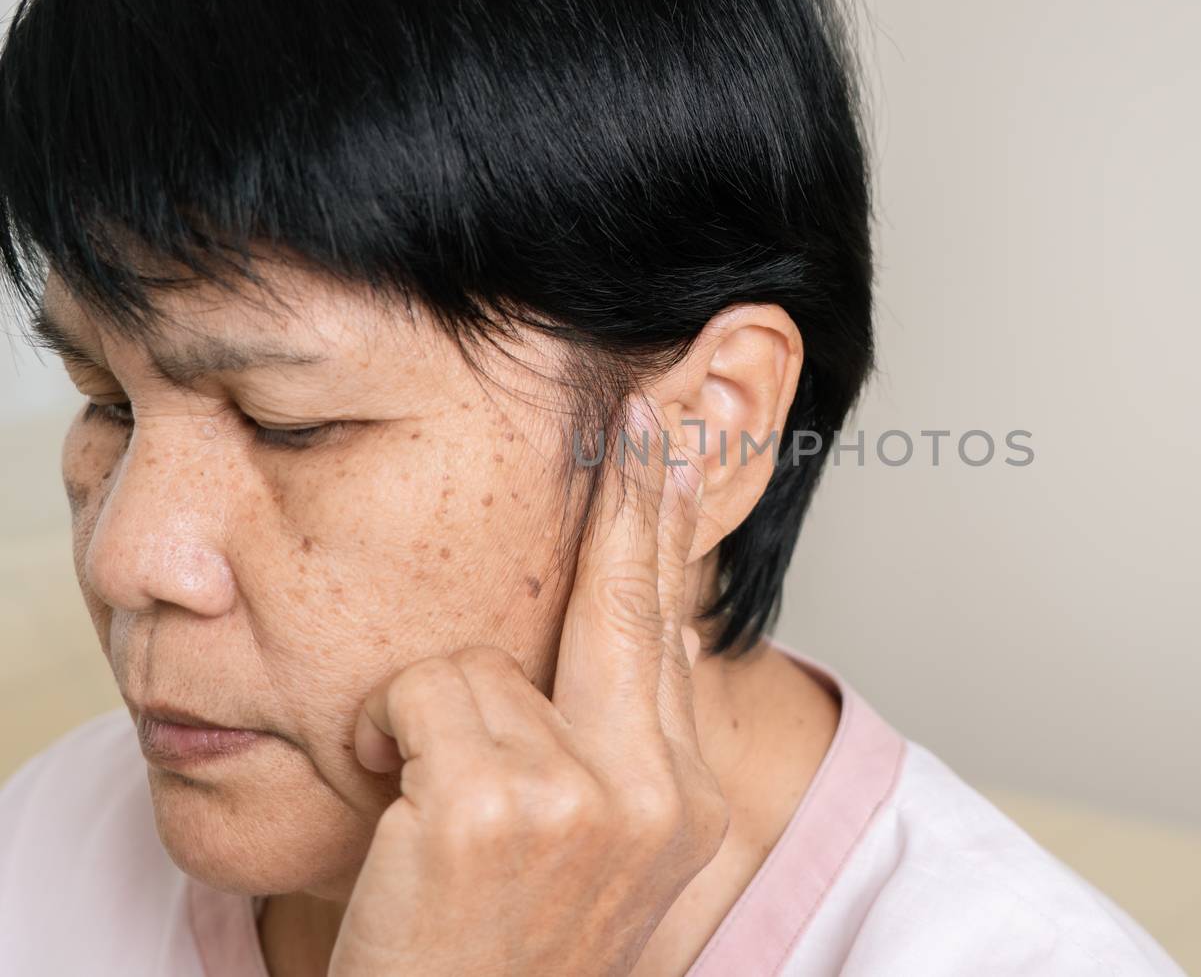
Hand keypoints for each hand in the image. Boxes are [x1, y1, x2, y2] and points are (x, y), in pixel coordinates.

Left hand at [328, 397, 727, 975]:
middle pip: (631, 601)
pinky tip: (399, 825)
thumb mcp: (586, 856)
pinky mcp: (497, 804)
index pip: (674, 637)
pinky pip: (424, 692)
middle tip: (649, 407)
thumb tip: (662, 618)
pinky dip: (387, 741)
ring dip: (429, 722)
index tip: (680, 445)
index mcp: (686, 810)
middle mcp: (659, 799)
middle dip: (637, 492)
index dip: (671, 533)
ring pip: (482, 659)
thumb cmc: (490, 959)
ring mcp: (588, 801)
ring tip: (423, 820)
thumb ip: (622, 741)